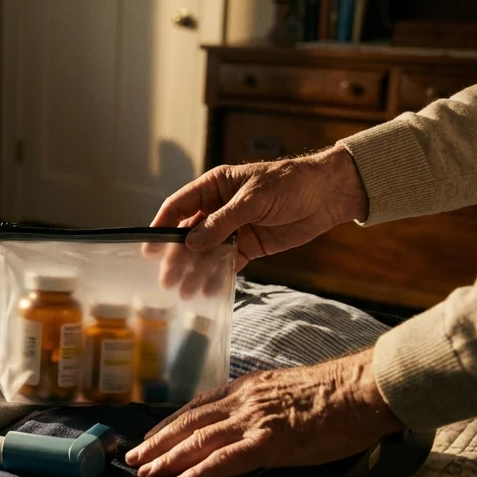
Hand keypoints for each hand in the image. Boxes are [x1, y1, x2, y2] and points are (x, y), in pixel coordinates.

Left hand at [125, 349, 403, 476]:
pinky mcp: (269, 442)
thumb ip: (263, 406)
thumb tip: (250, 424)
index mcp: (247, 389)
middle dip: (158, 442)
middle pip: (189, 423)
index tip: (151, 438)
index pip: (198, 407)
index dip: (170, 424)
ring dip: (167, 459)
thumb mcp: (287, 392)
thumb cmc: (337, 395)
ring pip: (198, 441)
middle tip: (133, 459)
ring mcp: (253, 421)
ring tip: (144, 472)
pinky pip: (224, 461)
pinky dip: (197, 473)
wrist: (363, 390)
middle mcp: (243, 401)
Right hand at [150, 146, 369, 271]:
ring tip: (185, 293)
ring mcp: (233, 228)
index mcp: (214, 187)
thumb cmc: (289, 184)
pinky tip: (209, 290)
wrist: (327, 195)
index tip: (149, 249)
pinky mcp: (249, 245)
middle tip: (167, 281)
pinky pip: (228, 262)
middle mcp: (219, 208)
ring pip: (207, 252)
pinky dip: (218, 276)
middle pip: (189, 235)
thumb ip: (222, 222)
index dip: (161, 226)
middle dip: (178, 258)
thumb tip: (191, 243)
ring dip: (196, 271)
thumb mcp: (253, 199)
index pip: (179, 206)